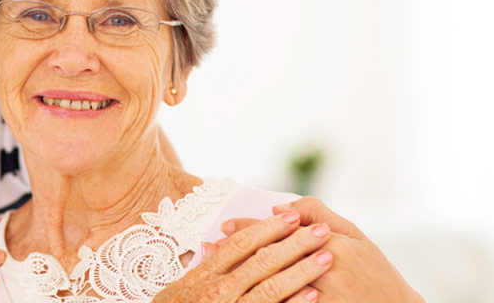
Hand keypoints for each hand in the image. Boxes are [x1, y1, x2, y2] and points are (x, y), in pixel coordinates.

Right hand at [153, 212, 332, 302]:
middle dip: (294, 243)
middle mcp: (220, 290)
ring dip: (302, 270)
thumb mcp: (183, 287)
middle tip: (321, 230)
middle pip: (262, 260)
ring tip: (327, 256)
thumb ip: (204, 267)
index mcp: (206, 275)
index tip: (292, 216)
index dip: (268, 228)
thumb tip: (214, 244)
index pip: (241, 244)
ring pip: (271, 286)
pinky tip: (314, 294)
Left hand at [219, 197, 423, 302]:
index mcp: (333, 243)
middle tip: (209, 247)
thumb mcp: (355, 235)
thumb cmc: (376, 271)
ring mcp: (326, 296)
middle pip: (273, 256)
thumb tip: (279, 208)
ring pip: (275, 284)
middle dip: (237, 251)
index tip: (225, 226)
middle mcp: (328, 269)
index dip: (250, 228)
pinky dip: (266, 299)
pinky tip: (242, 295)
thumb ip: (318, 214)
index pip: (282, 231)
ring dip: (242, 277)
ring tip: (215, 272)